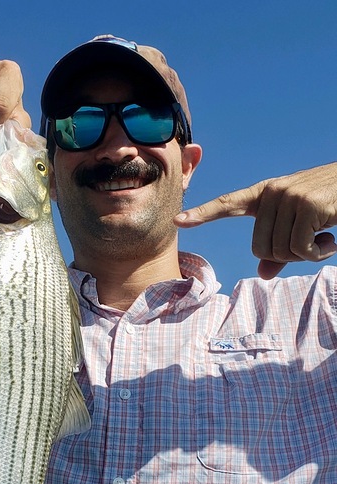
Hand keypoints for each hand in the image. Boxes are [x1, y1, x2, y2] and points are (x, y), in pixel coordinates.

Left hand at [176, 163, 336, 278]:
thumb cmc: (328, 207)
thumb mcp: (299, 226)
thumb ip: (279, 250)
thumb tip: (262, 275)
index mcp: (264, 194)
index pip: (227, 203)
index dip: (202, 213)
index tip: (177, 220)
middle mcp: (272, 193)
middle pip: (259, 248)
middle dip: (284, 256)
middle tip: (308, 244)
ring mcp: (289, 197)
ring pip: (279, 251)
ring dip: (304, 255)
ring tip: (322, 238)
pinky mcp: (307, 206)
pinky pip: (299, 249)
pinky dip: (316, 254)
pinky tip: (330, 241)